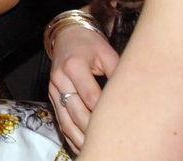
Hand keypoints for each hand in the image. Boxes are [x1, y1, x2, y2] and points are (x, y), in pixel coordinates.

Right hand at [49, 25, 118, 153]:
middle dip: (91, 129)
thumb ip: (116, 73)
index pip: (89, 95)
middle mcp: (60, 78)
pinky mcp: (51, 95)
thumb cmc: (90, 43)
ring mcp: (53, 88)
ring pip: (65, 120)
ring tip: (95, 147)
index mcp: (74, 65)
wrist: (68, 35)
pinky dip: (70, 135)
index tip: (116, 123)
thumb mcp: (106, 52)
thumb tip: (131, 93)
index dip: (102, 111)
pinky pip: (60, 120)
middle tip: (108, 140)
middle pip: (76, 111)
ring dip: (79, 137)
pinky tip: (82, 144)